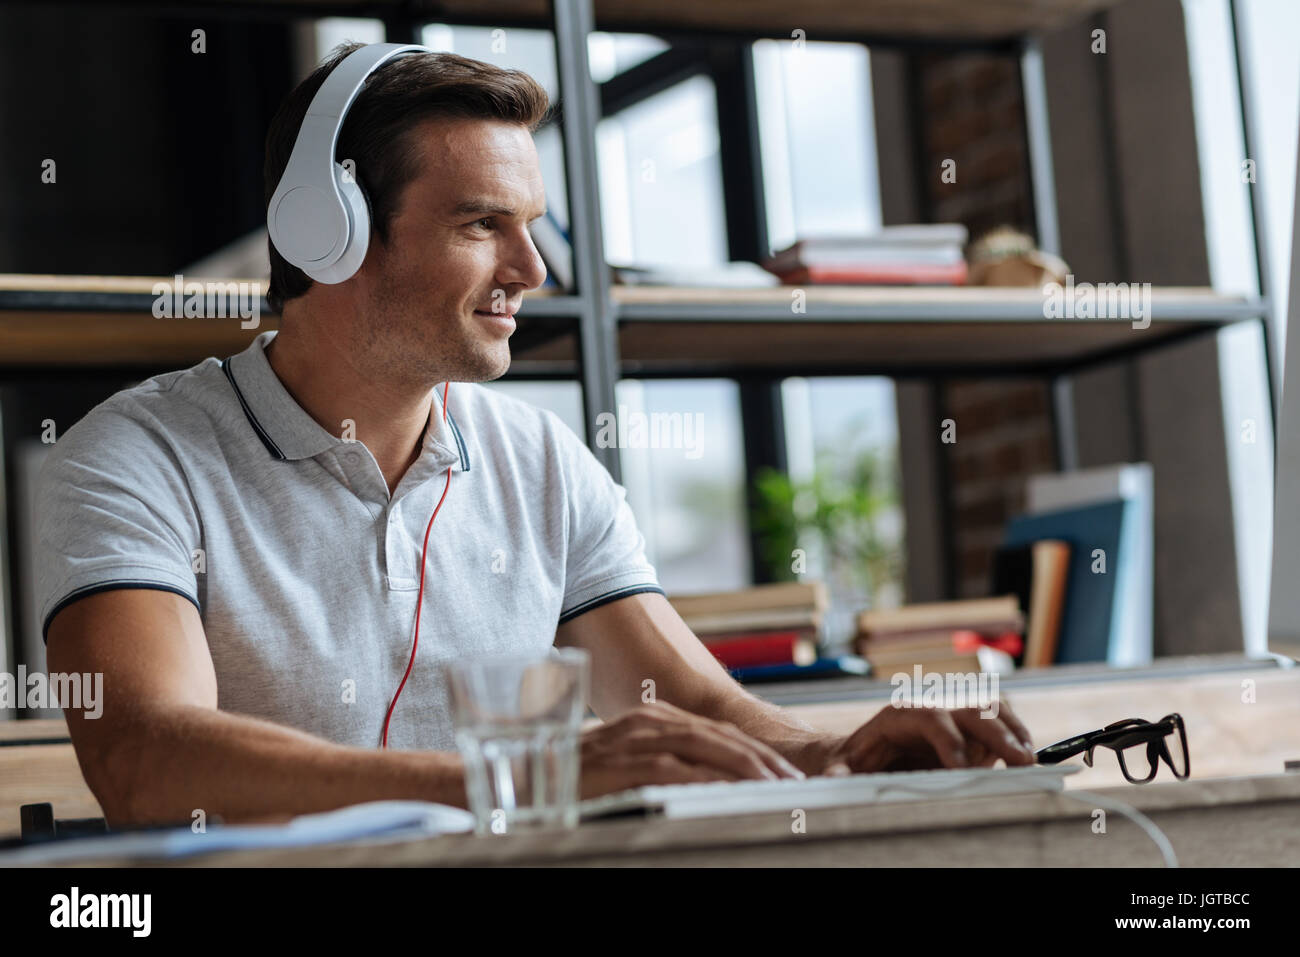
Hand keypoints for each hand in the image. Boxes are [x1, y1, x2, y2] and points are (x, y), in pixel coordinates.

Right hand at [578, 700, 805, 799]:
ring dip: (744, 766)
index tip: (782, 773)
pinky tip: (730, 791)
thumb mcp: (626, 766)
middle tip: (792, 783)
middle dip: (761, 758)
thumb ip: (662, 767)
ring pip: (704, 746)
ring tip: (774, 786)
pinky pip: (675, 768)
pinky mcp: (622, 761)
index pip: (715, 732)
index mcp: (652, 720)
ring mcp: (635, 739)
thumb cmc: (575, 779)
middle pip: (719, 735)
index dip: (753, 751)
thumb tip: (705, 786)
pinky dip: (707, 777)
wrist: (525, 778)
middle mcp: (647, 721)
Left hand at [819, 699, 1034, 774]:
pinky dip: (1017, 738)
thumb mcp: (840, 769)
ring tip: (1030, 760)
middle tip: (1018, 762)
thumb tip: (832, 778)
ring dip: (1013, 731)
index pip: (930, 718)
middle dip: (995, 733)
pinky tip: (1029, 759)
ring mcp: (954, 721)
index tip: (959, 768)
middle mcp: (931, 711)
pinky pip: (1000, 725)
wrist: (862, 754)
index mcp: (899, 717)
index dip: (947, 740)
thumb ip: (838, 774)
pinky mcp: (969, 735)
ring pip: (990, 711)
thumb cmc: (852, 762)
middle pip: (968, 710)